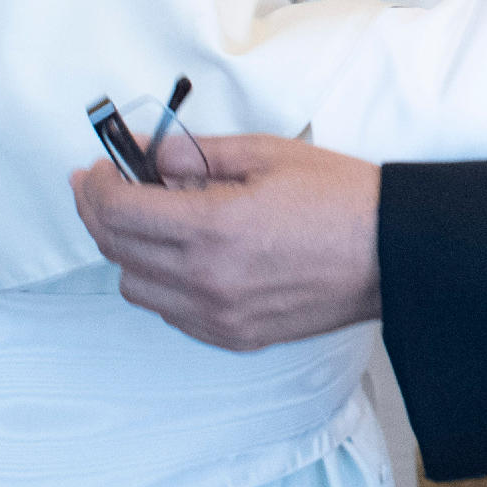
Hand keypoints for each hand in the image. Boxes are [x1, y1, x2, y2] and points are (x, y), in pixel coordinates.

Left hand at [75, 133, 382, 350]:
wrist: (391, 253)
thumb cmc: (340, 198)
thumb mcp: (266, 154)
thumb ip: (195, 153)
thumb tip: (143, 150)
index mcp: (214, 228)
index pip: (117, 211)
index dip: (95, 185)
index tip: (97, 168)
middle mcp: (208, 279)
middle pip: (116, 249)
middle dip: (100, 212)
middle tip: (106, 186)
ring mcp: (219, 315)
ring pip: (135, 287)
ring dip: (130, 251)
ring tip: (154, 222)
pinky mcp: (234, 336)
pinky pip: (170, 312)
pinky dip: (162, 282)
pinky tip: (184, 256)